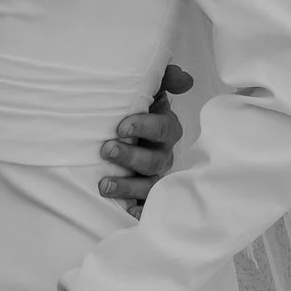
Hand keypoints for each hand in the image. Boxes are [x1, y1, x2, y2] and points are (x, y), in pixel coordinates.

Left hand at [97, 64, 191, 217]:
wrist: (116, 127)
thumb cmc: (134, 106)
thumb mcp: (148, 89)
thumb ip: (164, 78)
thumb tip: (185, 80)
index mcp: (165, 128)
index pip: (163, 128)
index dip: (145, 127)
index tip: (121, 126)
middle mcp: (162, 153)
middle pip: (155, 160)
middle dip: (131, 157)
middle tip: (107, 150)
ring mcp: (154, 175)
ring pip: (149, 185)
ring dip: (128, 186)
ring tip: (104, 185)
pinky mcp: (144, 193)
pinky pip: (146, 205)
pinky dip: (139, 210)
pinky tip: (127, 212)